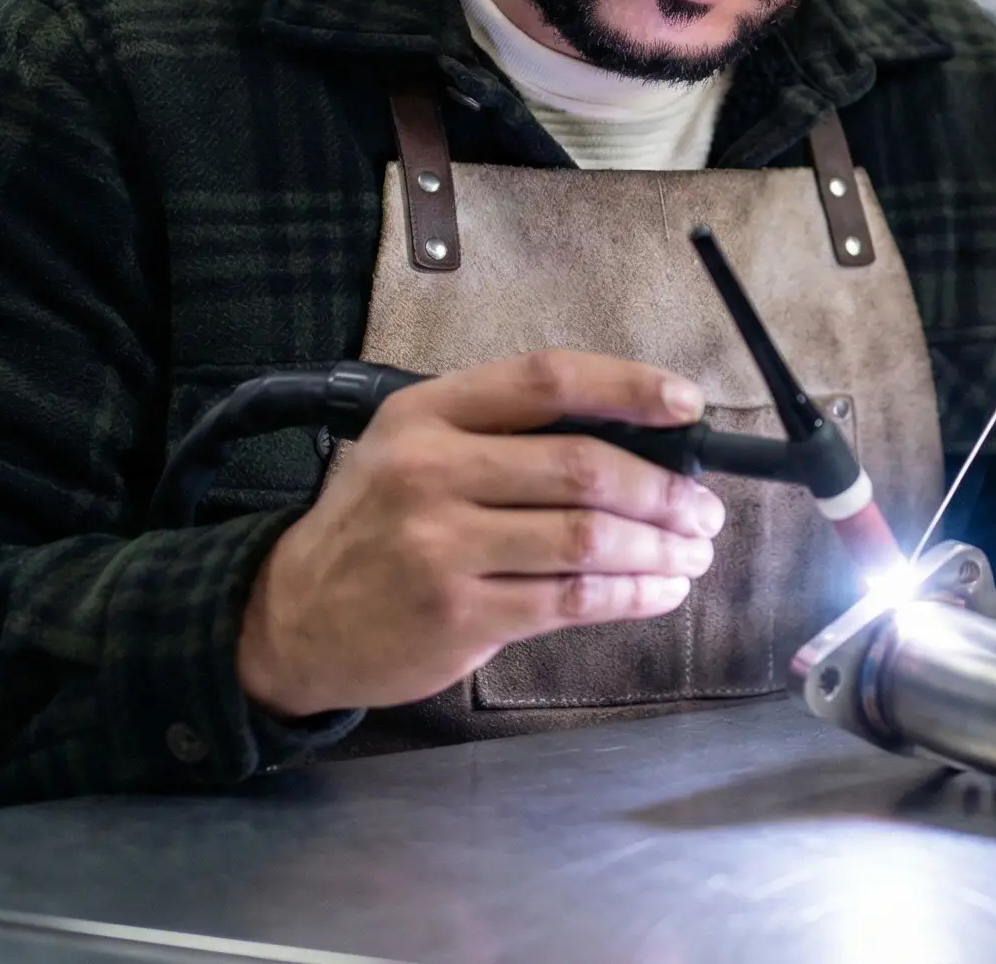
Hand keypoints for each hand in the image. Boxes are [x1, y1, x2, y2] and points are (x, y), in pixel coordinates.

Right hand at [236, 351, 727, 717]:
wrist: (292, 615)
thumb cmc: (376, 522)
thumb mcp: (414, 445)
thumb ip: (503, 433)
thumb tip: (638, 436)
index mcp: (428, 412)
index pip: (547, 380)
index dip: (629, 386)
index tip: (687, 405)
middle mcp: (432, 472)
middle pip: (583, 467)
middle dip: (665, 490)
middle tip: (703, 508)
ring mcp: (442, 547)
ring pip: (587, 540)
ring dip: (659, 547)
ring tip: (693, 551)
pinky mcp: (458, 616)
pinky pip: (571, 601)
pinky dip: (632, 595)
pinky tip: (660, 590)